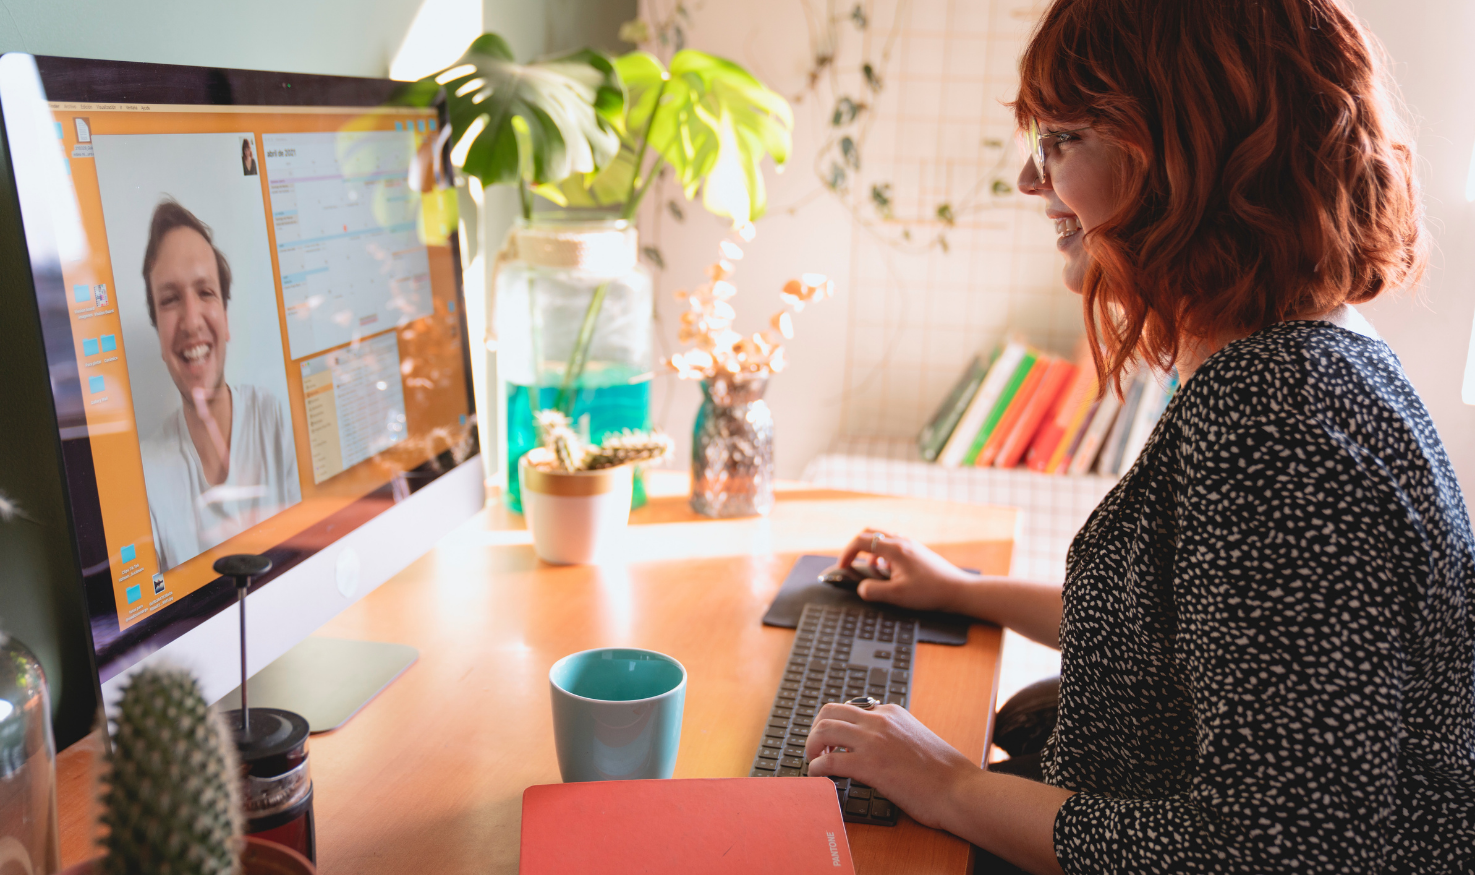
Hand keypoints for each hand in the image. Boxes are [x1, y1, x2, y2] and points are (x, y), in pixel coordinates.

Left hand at [803, 702, 979, 830]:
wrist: (959, 789)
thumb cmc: (944, 773)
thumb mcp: (917, 737)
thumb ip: (895, 734)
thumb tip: (875, 745)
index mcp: (892, 712)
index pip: (850, 708)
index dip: (837, 726)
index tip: (833, 743)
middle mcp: (880, 720)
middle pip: (829, 711)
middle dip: (816, 729)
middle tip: (817, 749)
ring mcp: (873, 741)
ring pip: (823, 730)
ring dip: (811, 746)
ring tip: (814, 762)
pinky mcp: (869, 766)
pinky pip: (828, 762)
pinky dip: (816, 769)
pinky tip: (818, 778)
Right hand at [835, 529, 972, 612]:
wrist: (958, 591)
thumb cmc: (929, 592)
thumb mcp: (896, 596)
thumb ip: (873, 591)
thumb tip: (861, 588)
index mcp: (894, 548)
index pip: (861, 541)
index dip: (846, 553)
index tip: (842, 567)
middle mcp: (901, 541)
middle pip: (869, 533)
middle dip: (855, 547)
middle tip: (850, 564)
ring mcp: (910, 544)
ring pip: (881, 537)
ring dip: (870, 550)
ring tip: (872, 570)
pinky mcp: (917, 551)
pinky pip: (893, 544)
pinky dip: (882, 553)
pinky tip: (888, 571)